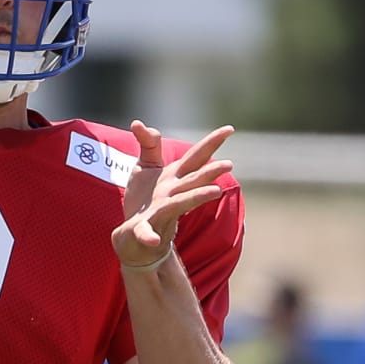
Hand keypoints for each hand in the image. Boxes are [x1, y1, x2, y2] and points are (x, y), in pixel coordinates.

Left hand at [113, 122, 234, 269]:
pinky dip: (149, 237)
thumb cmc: (144, 198)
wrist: (134, 236)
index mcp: (174, 177)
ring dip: (196, 197)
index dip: (212, 142)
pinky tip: (153, 241)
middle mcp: (172, 194)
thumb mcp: (145, 167)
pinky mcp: (142, 228)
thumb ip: (147, 144)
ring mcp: (160, 211)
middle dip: (210, 172)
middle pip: (194, 180)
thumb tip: (138, 122)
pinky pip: (145, 232)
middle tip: (229, 163)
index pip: (196, 157)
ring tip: (214, 191)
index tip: (230, 129)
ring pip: (179, 203)